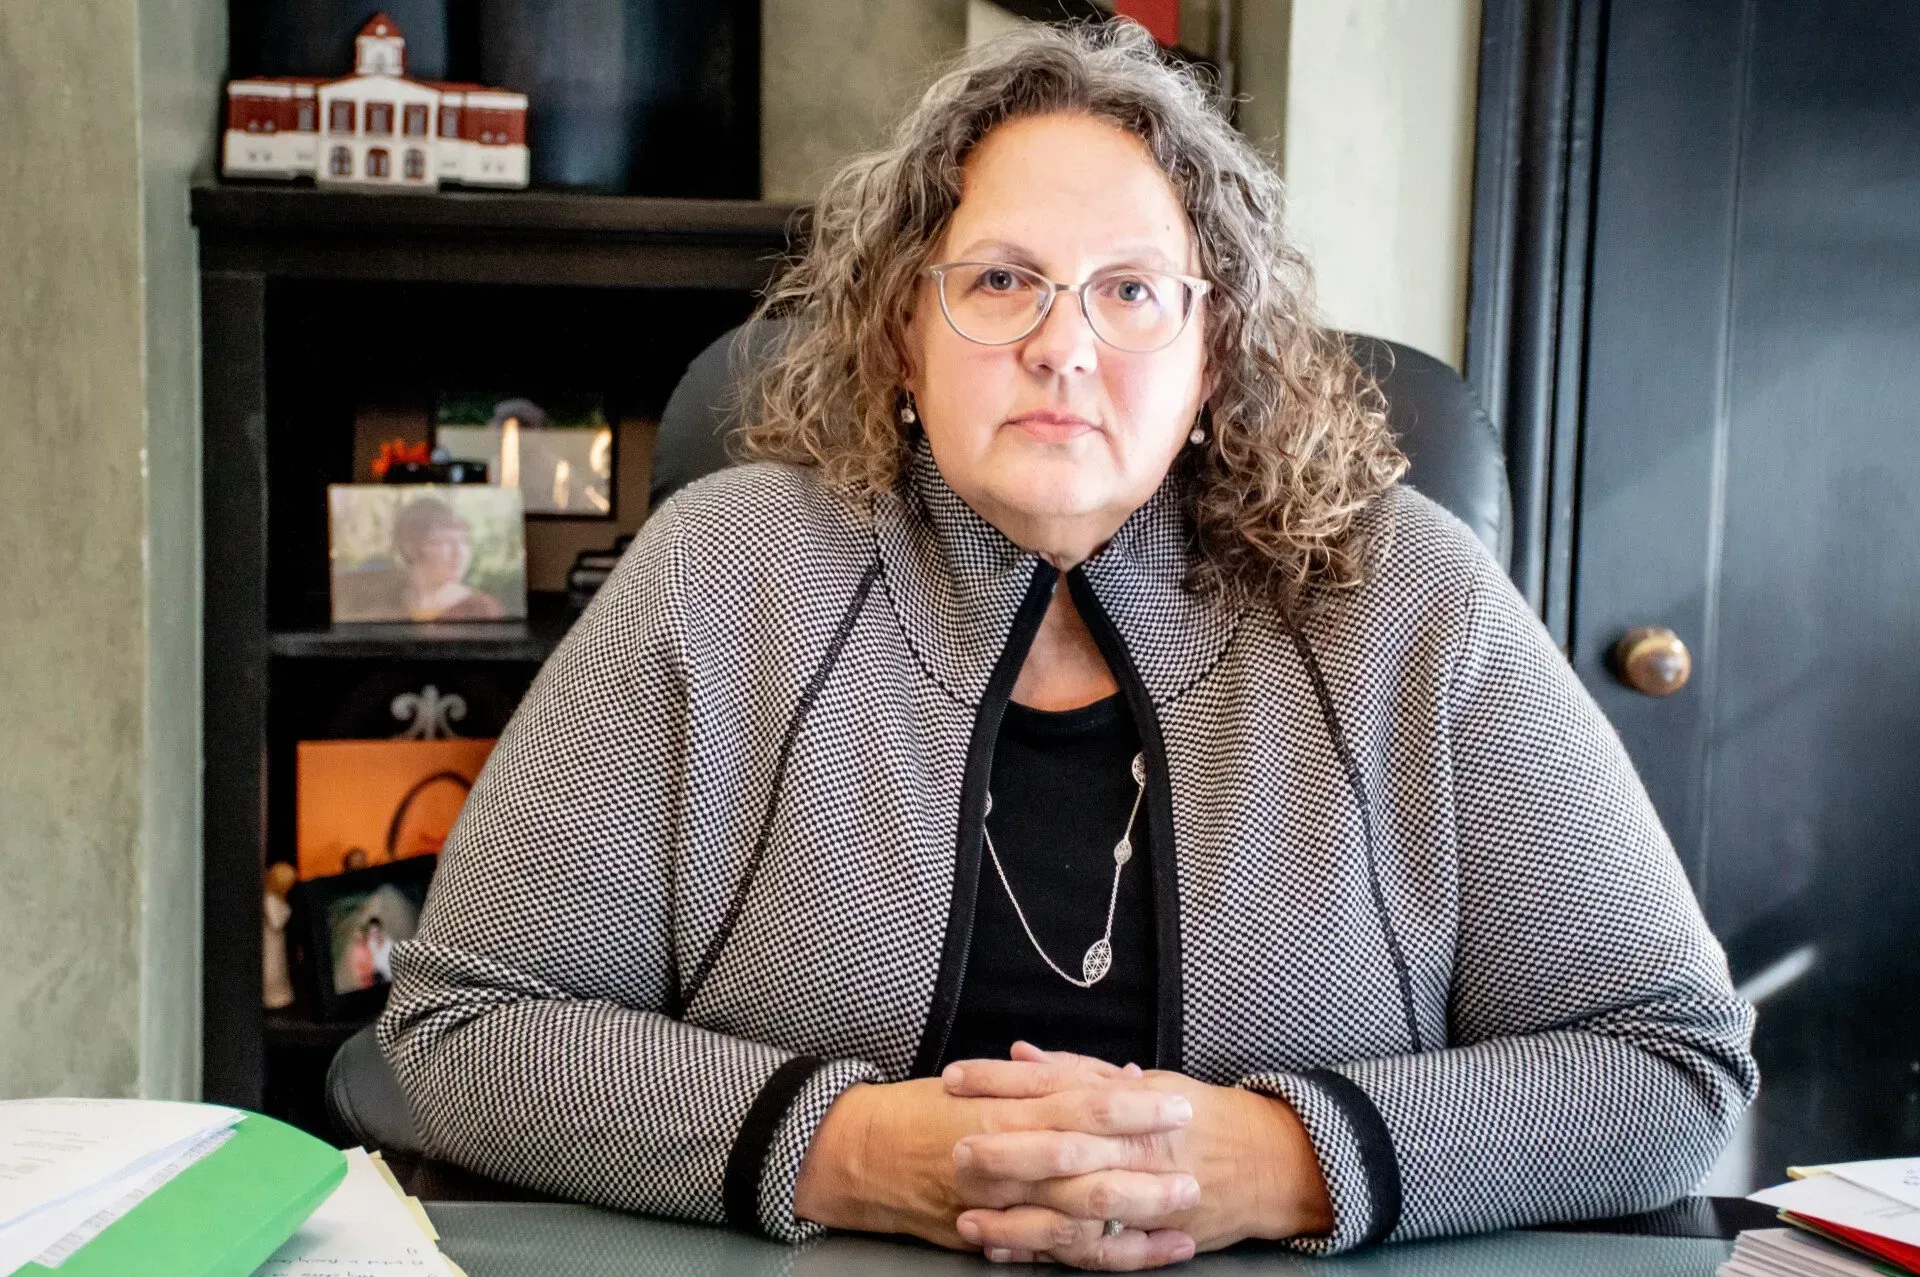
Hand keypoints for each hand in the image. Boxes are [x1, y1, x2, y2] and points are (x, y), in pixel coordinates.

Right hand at [792, 1069, 1195, 1266]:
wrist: (858, 1153)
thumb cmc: (922, 1110)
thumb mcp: (982, 1083)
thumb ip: (1043, 1083)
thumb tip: (1109, 1078)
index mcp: (1007, 1107)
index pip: (1082, 1104)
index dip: (1132, 1107)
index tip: (1176, 1102)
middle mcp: (1006, 1155)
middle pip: (1090, 1162)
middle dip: (1145, 1165)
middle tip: (1193, 1162)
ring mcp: (1000, 1202)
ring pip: (1080, 1214)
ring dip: (1137, 1214)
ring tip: (1185, 1212)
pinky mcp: (993, 1236)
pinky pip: (1059, 1251)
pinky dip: (1108, 1254)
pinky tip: (1149, 1252)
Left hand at [943, 1043, 1333, 1264]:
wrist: (1264, 1164)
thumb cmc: (1196, 1114)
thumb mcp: (1142, 1081)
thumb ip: (1078, 1070)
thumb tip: (1021, 1053)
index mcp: (1127, 1101)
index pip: (1054, 1084)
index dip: (1002, 1082)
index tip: (954, 1078)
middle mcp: (1132, 1147)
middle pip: (1060, 1146)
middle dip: (1006, 1150)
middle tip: (952, 1150)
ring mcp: (1139, 1196)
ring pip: (1071, 1210)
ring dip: (1016, 1218)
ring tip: (965, 1221)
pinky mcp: (1144, 1235)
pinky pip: (1091, 1251)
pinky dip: (1047, 1254)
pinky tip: (1007, 1254)